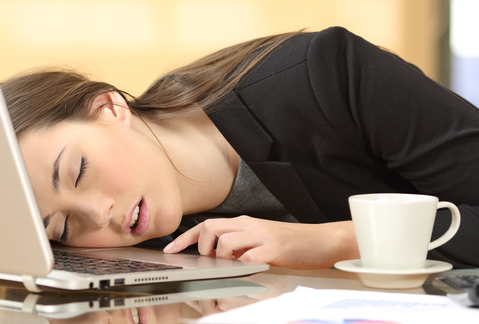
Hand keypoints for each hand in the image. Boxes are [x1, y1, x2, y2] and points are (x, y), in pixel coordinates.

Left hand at [162, 215, 358, 268]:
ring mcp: (261, 235)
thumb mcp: (259, 239)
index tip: (171, 250)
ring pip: (225, 242)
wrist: (322, 240)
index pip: (207, 225)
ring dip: (221, 259)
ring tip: (232, 268)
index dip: (186, 238)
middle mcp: (249, 225)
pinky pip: (248, 257)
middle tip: (207, 262)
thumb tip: (216, 257)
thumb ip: (239, 245)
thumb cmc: (290, 244)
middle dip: (201, 247)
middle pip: (211, 228)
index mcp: (244, 222)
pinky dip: (241, 266)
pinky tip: (246, 271)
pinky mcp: (274, 248)